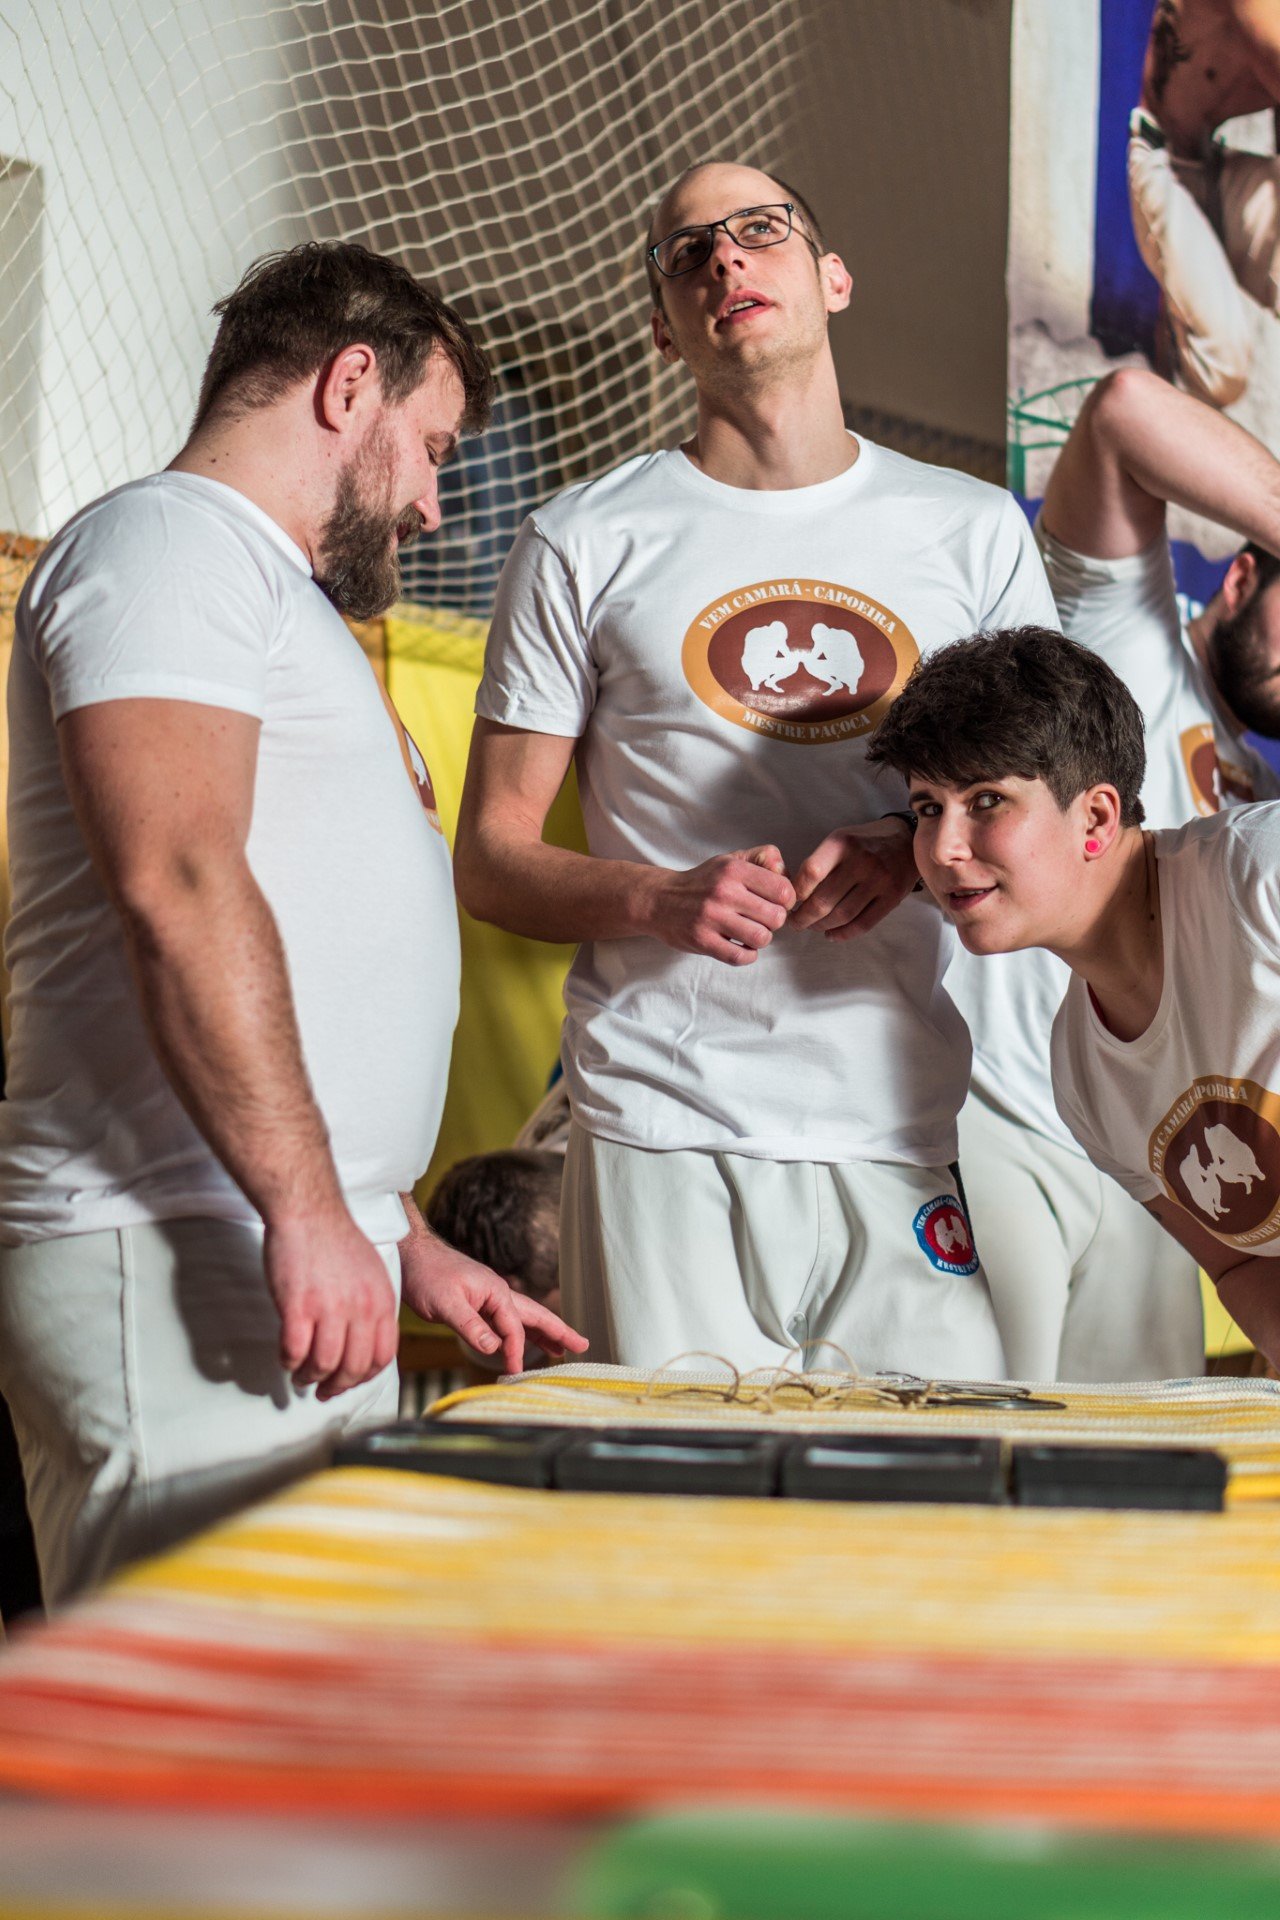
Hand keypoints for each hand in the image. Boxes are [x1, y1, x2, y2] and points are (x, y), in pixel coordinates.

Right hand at [264, 1210, 399, 1400]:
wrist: (309, 1211)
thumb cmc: (335, 1239)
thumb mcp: (371, 1272)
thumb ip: (372, 1305)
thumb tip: (365, 1337)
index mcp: (381, 1301)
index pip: (382, 1356)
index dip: (364, 1376)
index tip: (349, 1382)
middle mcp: (361, 1308)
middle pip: (355, 1367)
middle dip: (337, 1386)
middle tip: (323, 1390)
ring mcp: (330, 1308)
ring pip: (324, 1364)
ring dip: (310, 1377)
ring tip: (301, 1376)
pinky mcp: (298, 1305)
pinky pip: (294, 1350)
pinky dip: (289, 1361)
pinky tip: (286, 1358)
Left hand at [400, 1227, 589, 1375]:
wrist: (411, 1254)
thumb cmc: (427, 1274)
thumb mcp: (445, 1303)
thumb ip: (470, 1325)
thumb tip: (494, 1348)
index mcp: (496, 1291)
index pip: (514, 1328)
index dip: (515, 1351)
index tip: (512, 1372)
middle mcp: (498, 1293)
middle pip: (535, 1316)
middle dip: (558, 1331)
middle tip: (581, 1346)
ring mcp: (489, 1297)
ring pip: (523, 1318)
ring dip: (542, 1333)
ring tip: (560, 1349)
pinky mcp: (478, 1302)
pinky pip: (505, 1321)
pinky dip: (519, 1332)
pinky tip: (522, 1341)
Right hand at [646, 845, 794, 965]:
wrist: (658, 900)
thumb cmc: (702, 881)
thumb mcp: (730, 860)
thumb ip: (762, 858)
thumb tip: (786, 872)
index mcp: (734, 870)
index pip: (783, 890)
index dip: (786, 901)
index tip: (775, 903)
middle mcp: (723, 892)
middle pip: (776, 917)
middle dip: (774, 922)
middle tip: (761, 920)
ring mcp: (711, 918)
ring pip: (761, 938)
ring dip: (760, 939)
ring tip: (750, 933)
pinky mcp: (702, 941)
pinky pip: (741, 956)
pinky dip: (747, 955)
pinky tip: (740, 946)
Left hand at [789, 818, 917, 939]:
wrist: (906, 840)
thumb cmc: (864, 842)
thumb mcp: (840, 840)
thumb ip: (819, 863)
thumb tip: (794, 895)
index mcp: (842, 844)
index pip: (810, 873)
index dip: (795, 893)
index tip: (790, 902)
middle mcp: (861, 861)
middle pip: (823, 900)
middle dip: (803, 917)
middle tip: (795, 923)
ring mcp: (879, 880)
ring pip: (842, 915)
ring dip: (821, 926)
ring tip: (813, 927)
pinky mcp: (893, 897)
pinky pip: (863, 924)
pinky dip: (843, 934)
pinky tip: (831, 934)